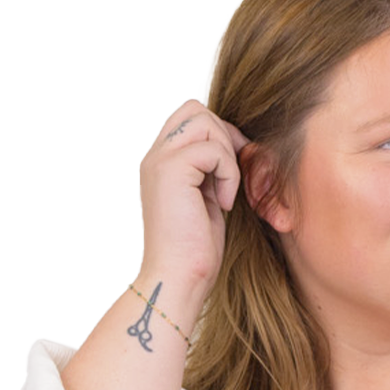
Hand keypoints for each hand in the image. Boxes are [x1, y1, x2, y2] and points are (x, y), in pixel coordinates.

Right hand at [139, 99, 251, 297]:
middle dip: (224, 136)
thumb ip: (210, 169)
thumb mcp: (206, 200)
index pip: (189, 118)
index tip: (232, 170)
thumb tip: (235, 145)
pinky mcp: (171, 170)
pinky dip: (228, 174)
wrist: (179, 280)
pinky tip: (223, 204)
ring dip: (226, 155)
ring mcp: (159, 161)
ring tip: (225, 192)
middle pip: (195, 109)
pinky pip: (213, 149)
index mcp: (161, 163)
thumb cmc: (196, 252)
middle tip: (232, 177)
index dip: (218, 134)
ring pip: (205, 121)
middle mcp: (155, 156)